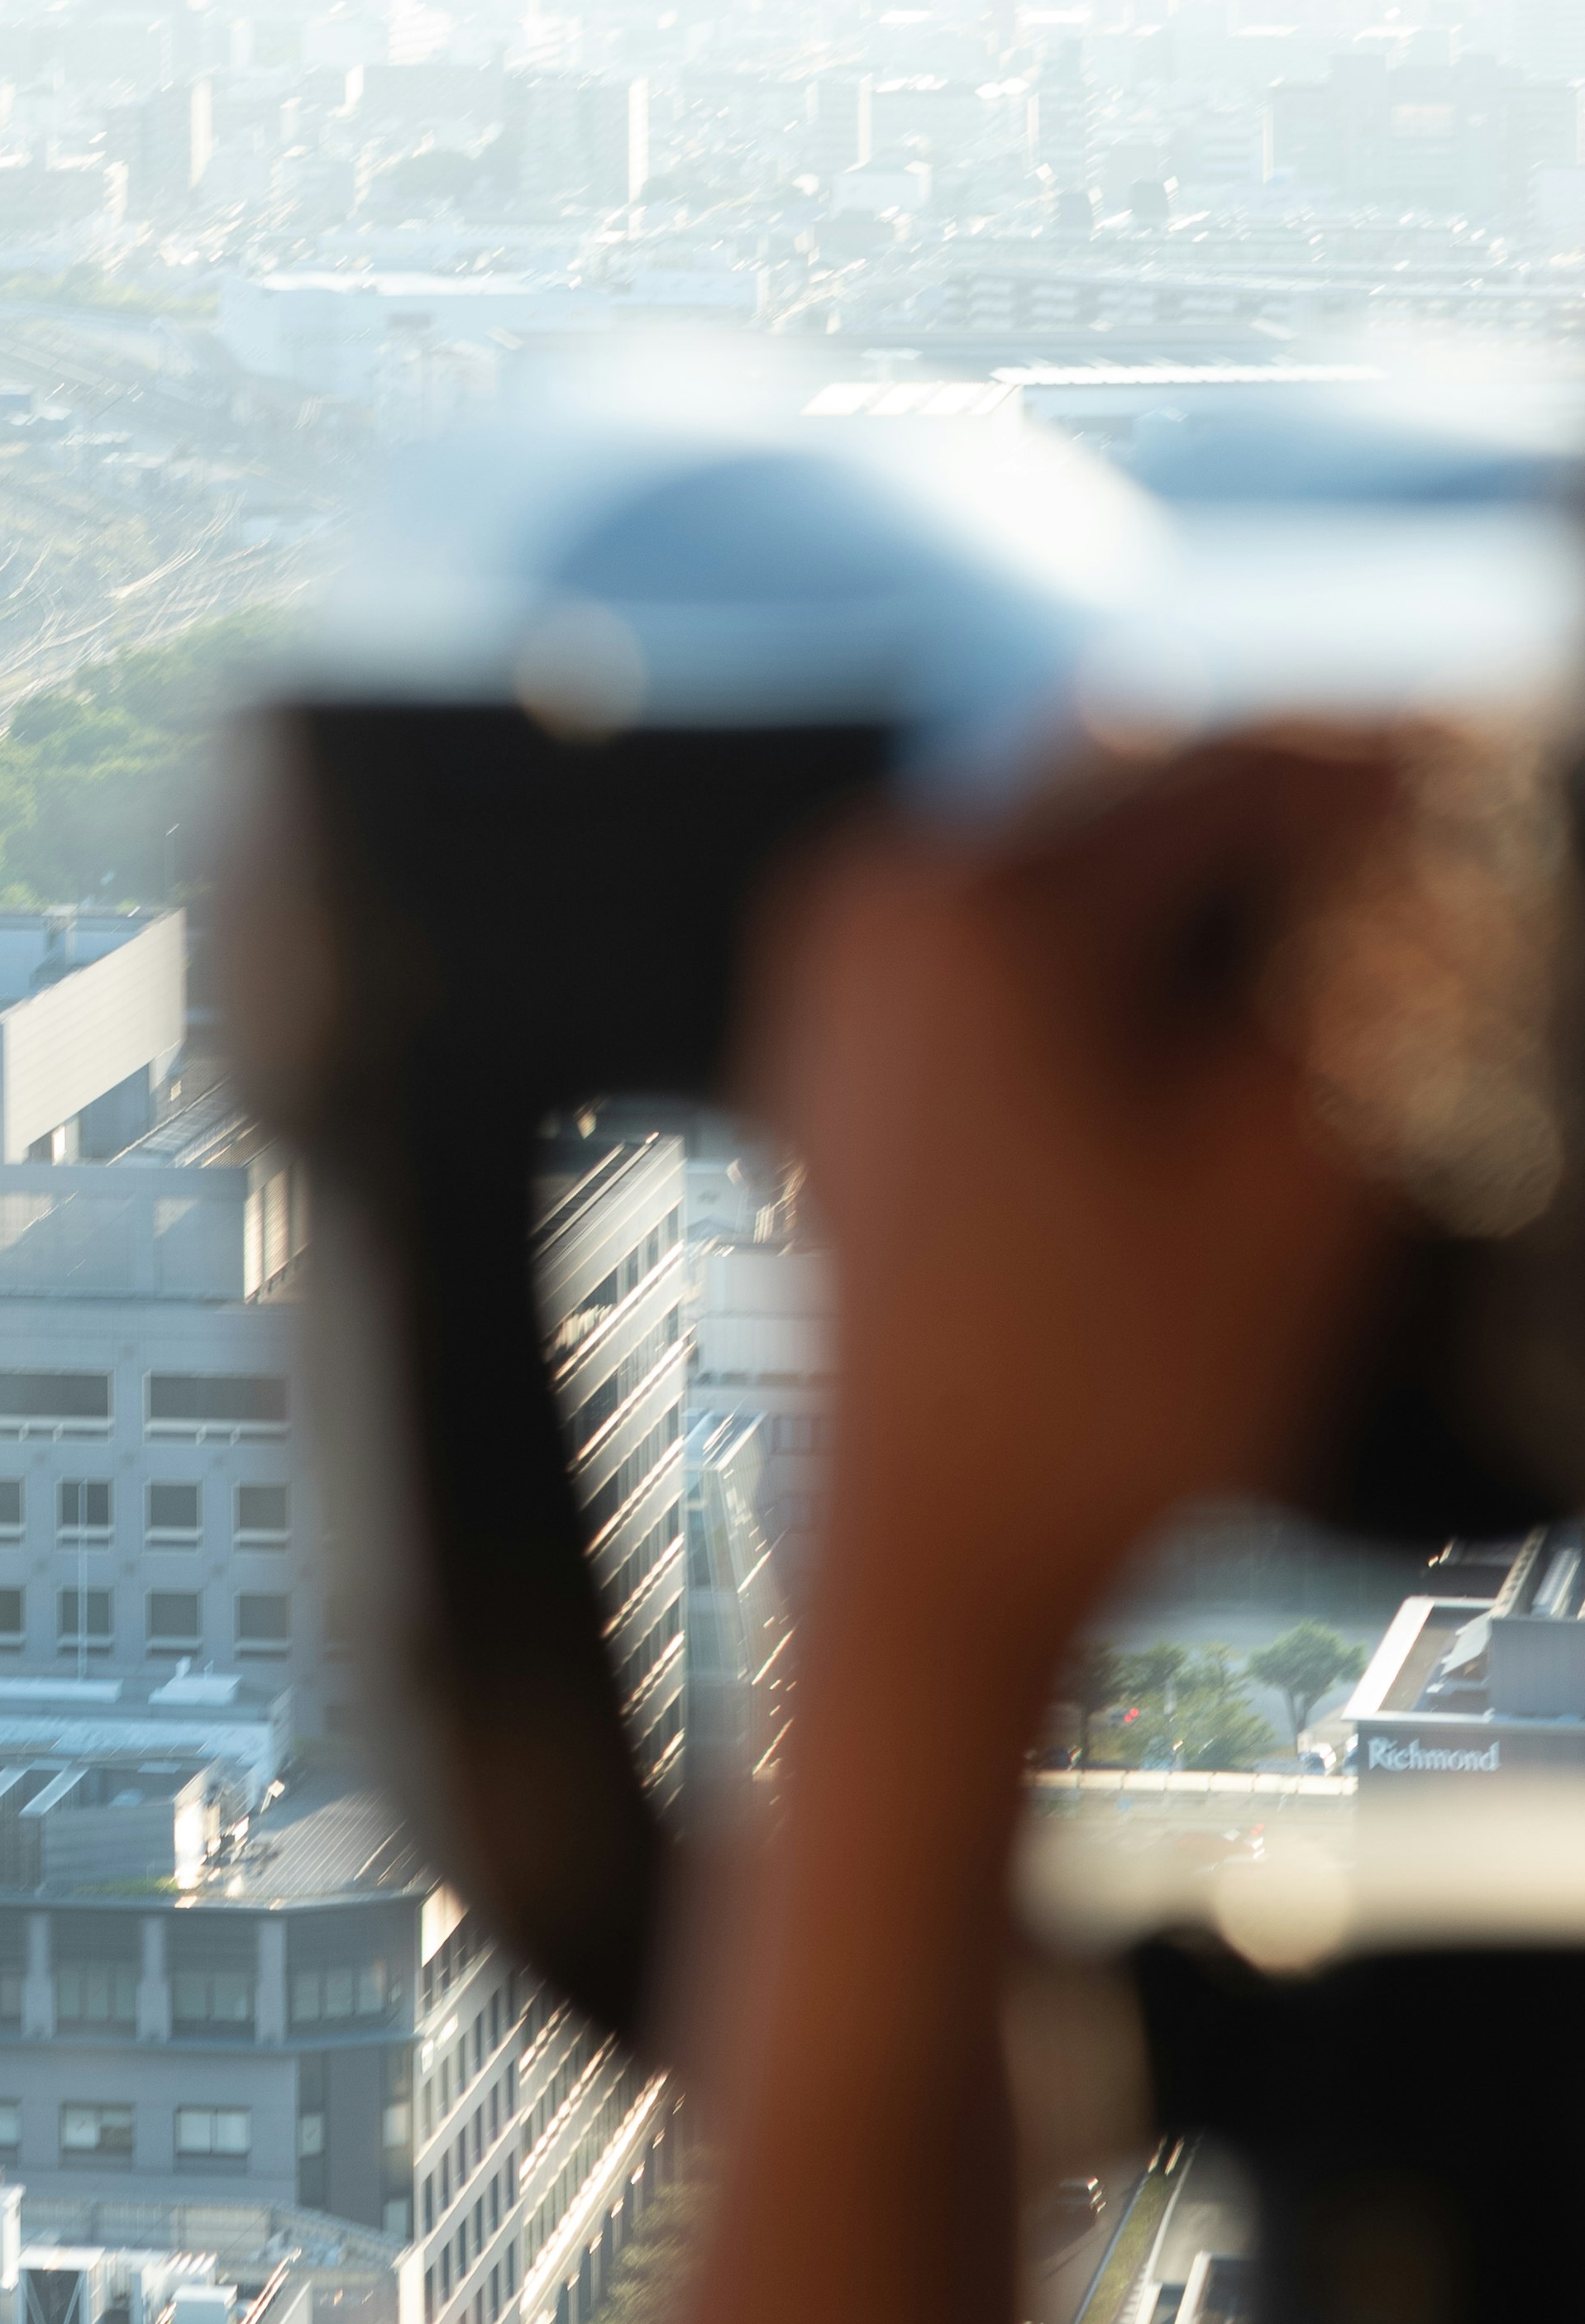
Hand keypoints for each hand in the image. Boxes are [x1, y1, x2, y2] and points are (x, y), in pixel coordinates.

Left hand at [739, 741, 1400, 1703]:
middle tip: (1435, 816)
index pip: (1226, 769)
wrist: (928, 1562)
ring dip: (1215, 851)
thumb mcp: (1294, 1188)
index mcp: (979, 916)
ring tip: (1358, 885)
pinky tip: (1232, 967)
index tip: (1485, 765)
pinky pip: (1003, 916)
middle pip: (1138, 781)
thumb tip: (1444, 870)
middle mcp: (881, 905)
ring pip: (1071, 841)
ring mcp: (840, 967)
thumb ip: (1380, 999)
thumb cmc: (1096, 1407)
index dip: (1382, 762)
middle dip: (1297, 797)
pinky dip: (1125, 917)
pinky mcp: (838, 1035)